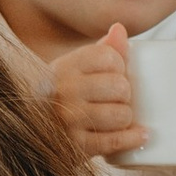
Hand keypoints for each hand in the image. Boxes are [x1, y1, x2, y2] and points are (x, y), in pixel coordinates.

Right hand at [45, 24, 148, 163]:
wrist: (35, 130)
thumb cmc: (65, 94)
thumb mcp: (76, 69)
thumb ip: (103, 48)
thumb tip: (119, 29)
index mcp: (65, 66)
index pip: (109, 57)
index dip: (120, 65)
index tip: (115, 73)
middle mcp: (63, 91)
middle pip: (120, 86)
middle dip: (125, 93)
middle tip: (117, 98)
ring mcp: (68, 120)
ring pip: (121, 114)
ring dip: (126, 117)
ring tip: (118, 116)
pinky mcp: (75, 146)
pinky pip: (115, 141)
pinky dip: (132, 138)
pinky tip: (140, 134)